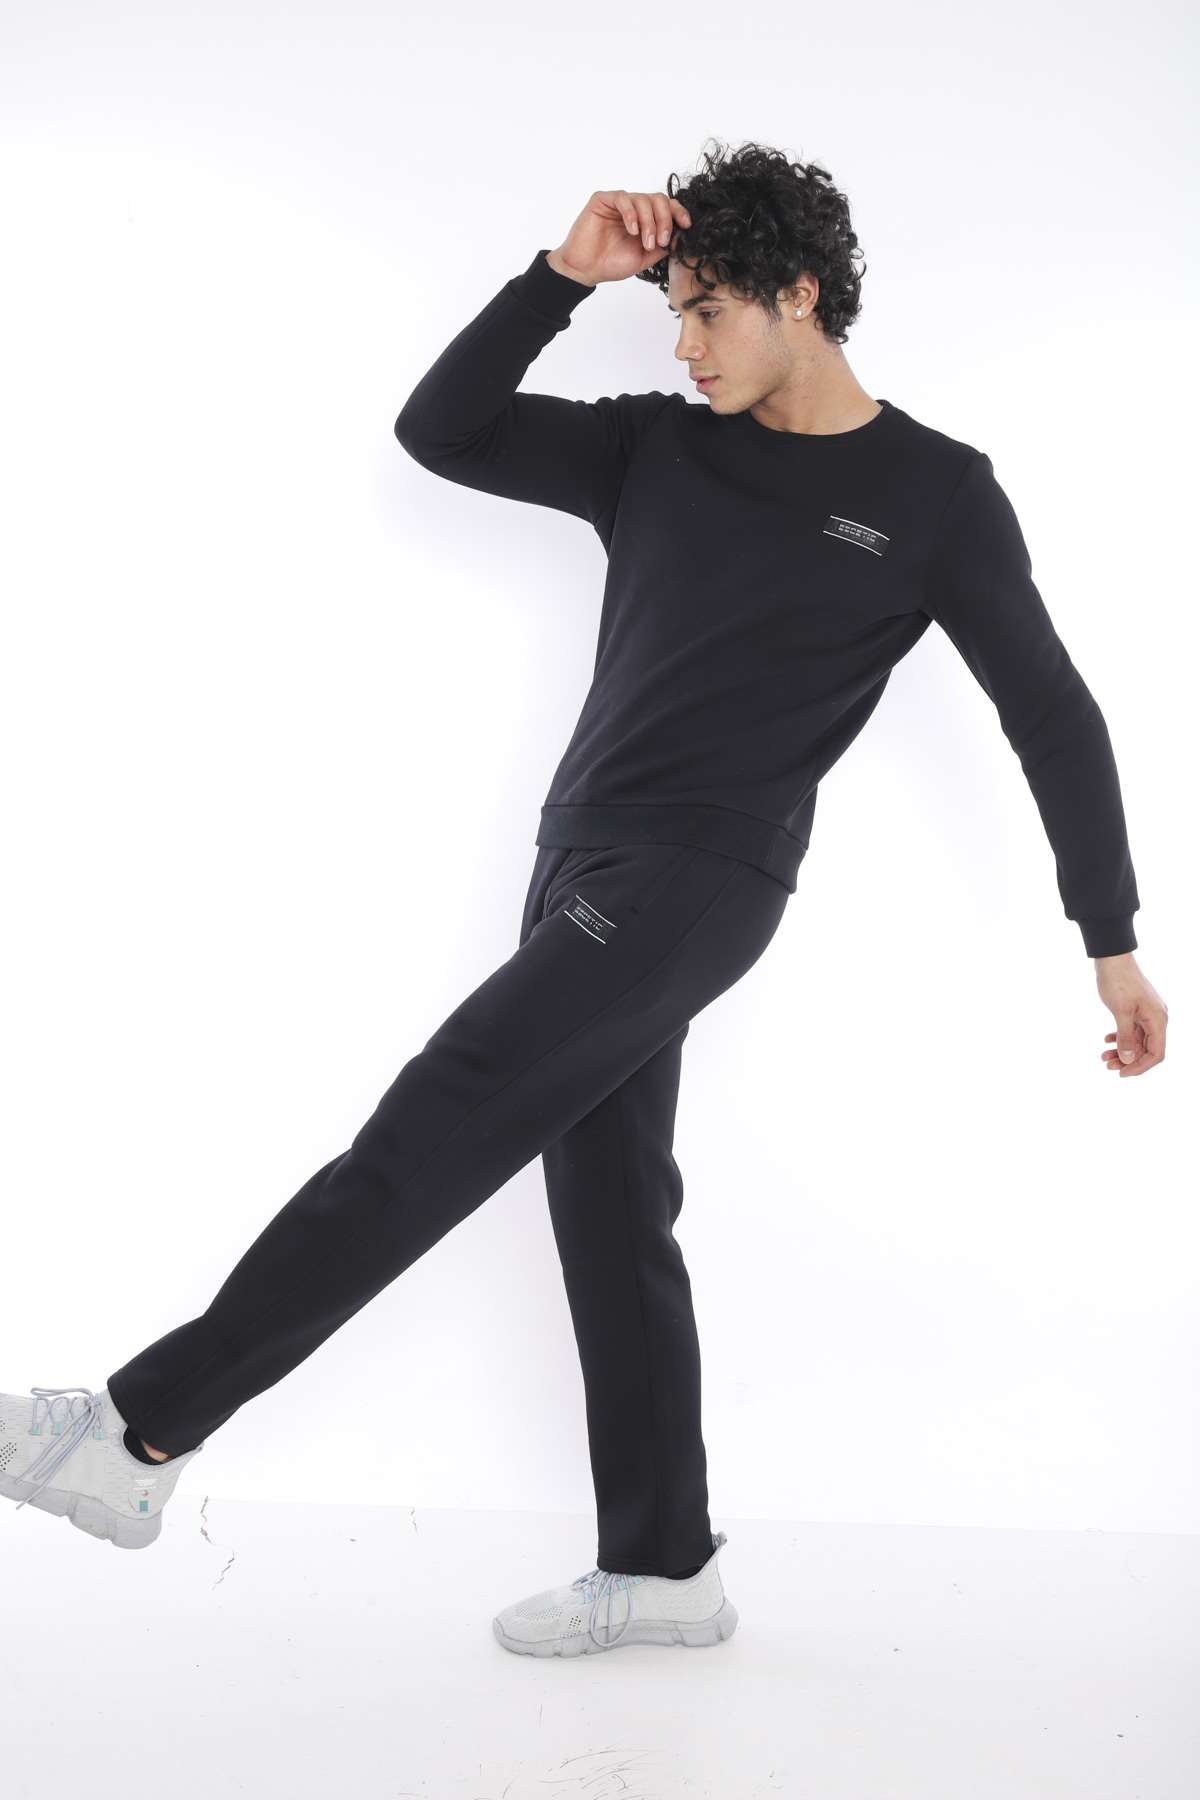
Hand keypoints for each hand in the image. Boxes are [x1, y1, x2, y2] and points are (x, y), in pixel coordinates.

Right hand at [548, 189, 691, 287]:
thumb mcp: (645, 258)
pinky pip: (623, 198)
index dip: (678, 212)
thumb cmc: (611, 264)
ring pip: (643, 199)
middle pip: (658, 199)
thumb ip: (663, 246)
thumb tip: (683, 235)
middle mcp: (633, 208)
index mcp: (645, 219)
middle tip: (662, 241)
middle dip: (665, 219)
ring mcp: (618, 203)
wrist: (585, 270)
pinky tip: (632, 230)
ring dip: (650, 222)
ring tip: (645, 242)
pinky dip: (631, 214)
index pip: (666, 206)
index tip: (687, 225)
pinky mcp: (602, 200)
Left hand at [1095, 952, 1167, 1076]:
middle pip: (1146, 1048)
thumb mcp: (1121, 1011)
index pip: (1156, 1053)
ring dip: (1122, 1050)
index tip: (1121, 1073)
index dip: (1140, 1066)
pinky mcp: (1137, 1009)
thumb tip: (1128, 1059)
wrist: (1112, 958)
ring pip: (1137, 1040)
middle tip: (1107, 1065)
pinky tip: (1106, 1040)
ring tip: (1103, 1056)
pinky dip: (1120, 1037)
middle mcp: (1156, 1018)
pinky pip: (1132, 1029)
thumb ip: (1126, 1037)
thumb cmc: (1118, 981)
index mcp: (1157, 1020)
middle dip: (1128, 1060)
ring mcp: (1147, 1013)